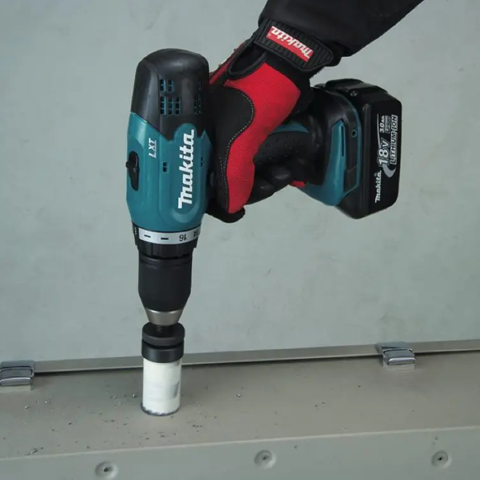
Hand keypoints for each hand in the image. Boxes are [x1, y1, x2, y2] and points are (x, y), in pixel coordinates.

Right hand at [207, 20, 332, 221]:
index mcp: (197, 135)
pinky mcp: (256, 140)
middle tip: (267, 187)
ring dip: (266, 183)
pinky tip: (288, 171)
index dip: (210, 200)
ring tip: (283, 174)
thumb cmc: (259, 90)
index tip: (231, 212)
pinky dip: (274, 173)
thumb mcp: (241, 132)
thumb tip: (230, 207)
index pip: (194, 177)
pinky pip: (261, 167)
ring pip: (244, 176)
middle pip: (222, 182)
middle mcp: (212, 140)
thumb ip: (232, 172)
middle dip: (248, 191)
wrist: (292, 64)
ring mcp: (235, 140)